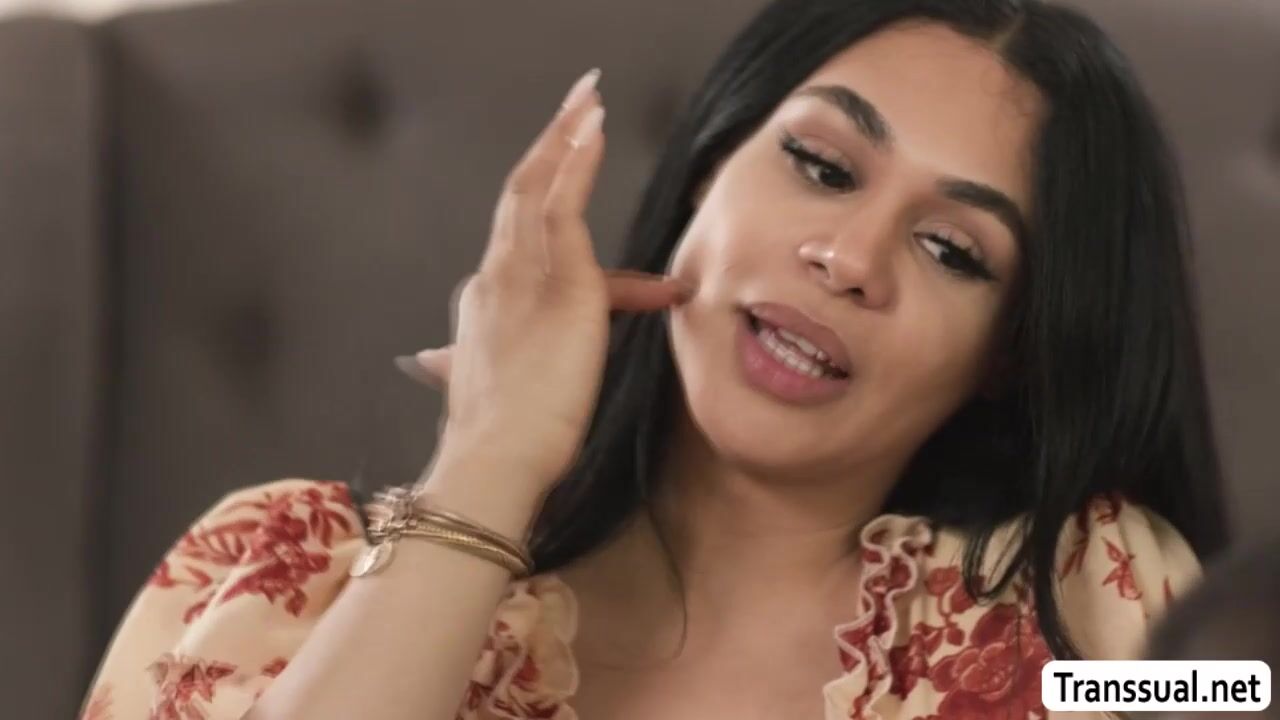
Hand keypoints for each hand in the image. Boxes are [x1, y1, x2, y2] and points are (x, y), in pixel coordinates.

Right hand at [400, 69, 691, 493]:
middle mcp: (493, 277)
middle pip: (518, 196)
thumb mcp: (474, 389)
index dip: (569, 239)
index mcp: (482, 304)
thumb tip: (425, 360)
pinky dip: (576, 160)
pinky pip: (563, 202)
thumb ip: (452, 364)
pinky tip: (592, 126)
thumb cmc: (497, 440)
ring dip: (564, 137)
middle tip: (574, 103)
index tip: (628, 270)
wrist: (495, 460)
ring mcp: (521, 273)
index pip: (526, 252)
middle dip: (547, 147)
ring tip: (586, 97)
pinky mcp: (558, 278)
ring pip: (537, 187)